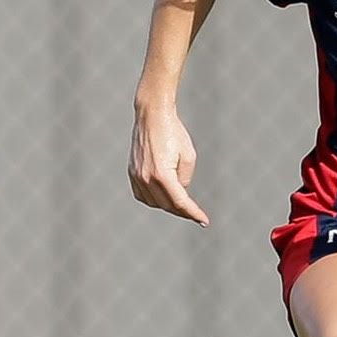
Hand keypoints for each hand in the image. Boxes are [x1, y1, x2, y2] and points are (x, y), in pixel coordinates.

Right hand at [129, 104, 209, 225]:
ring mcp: (136, 176)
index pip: (180, 202)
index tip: (204, 221)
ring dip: (168, 206)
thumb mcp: (188, 156)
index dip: (193, 213)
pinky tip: (163, 197)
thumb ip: (184, 179)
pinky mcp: (132, 172)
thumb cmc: (173, 132)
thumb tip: (179, 192)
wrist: (152, 115)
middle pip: (167, 205)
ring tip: (181, 204)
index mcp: (162, 174)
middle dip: (183, 211)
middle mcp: (146, 178)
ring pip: (154, 203)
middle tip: (196, 214)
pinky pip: (142, 195)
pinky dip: (153, 200)